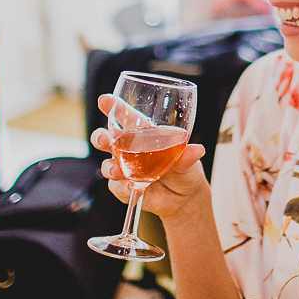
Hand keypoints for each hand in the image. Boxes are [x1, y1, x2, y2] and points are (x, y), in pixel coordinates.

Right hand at [92, 93, 208, 218]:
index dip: (113, 107)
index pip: (126, 117)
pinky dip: (123, 187)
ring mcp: (126, 169)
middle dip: (100, 137)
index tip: (105, 100)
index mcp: (145, 134)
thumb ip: (188, 156)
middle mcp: (131, 149)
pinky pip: (117, 187)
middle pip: (108, 139)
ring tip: (116, 171)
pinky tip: (132, 186)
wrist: (185, 198)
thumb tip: (197, 150)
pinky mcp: (125, 188)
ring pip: (108, 164)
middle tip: (103, 139)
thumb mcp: (189, 161)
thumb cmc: (186, 170)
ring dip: (109, 167)